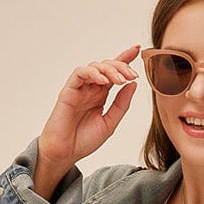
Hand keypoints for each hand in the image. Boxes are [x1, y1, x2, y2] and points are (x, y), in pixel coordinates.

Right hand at [39, 44, 141, 168]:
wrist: (65, 153)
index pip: (114, 72)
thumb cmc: (84, 140)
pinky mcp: (69, 90)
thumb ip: (121, 104)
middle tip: (132, 75)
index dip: (125, 59)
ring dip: (110, 70)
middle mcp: (91, 88)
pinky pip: (80, 73)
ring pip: (95, 67)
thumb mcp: (110, 122)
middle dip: (121, 66)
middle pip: (107, 66)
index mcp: (100, 94)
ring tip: (120, 80)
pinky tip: (103, 81)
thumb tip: (133, 84)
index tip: (138, 50)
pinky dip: (93, 73)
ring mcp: (80, 88)